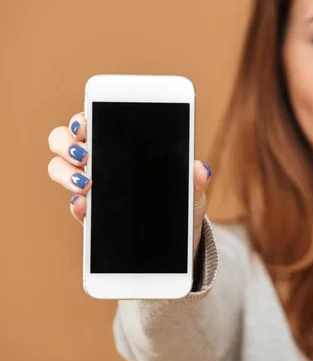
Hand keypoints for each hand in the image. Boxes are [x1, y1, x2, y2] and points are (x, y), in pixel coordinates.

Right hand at [47, 112, 211, 258]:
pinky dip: (76, 205)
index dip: (81, 119)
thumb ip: (195, 178)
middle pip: (64, 140)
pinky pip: (75, 207)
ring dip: (65, 172)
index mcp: (121, 145)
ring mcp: (91, 188)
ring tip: (86, 183)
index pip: (91, 121)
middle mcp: (99, 161)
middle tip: (84, 154)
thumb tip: (202, 168)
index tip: (85, 125)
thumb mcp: (193, 189)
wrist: (180, 238)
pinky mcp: (92, 217)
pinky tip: (84, 204)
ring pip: (59, 168)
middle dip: (66, 143)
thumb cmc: (183, 202)